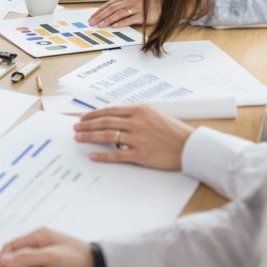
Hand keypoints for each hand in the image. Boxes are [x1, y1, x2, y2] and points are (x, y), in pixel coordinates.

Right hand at [0, 227, 92, 266]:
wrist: (99, 265)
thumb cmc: (79, 257)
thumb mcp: (51, 257)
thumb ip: (27, 258)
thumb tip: (4, 259)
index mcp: (38, 237)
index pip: (11, 247)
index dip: (0, 260)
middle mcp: (38, 246)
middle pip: (16, 258)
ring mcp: (44, 258)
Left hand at [73, 105, 193, 169]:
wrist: (191, 146)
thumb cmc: (173, 131)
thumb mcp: (154, 115)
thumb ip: (135, 115)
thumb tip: (114, 117)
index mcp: (139, 111)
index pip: (109, 111)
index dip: (93, 114)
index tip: (82, 117)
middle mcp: (137, 123)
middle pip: (104, 122)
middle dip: (87, 124)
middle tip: (75, 127)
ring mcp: (138, 138)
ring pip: (107, 136)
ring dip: (89, 137)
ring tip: (78, 138)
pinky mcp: (141, 154)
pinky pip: (116, 155)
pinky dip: (102, 155)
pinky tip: (92, 155)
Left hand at [88, 0, 159, 27]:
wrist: (165, 4)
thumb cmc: (148, 3)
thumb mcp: (134, 0)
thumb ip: (122, 4)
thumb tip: (108, 12)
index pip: (110, 3)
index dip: (100, 10)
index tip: (92, 16)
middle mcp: (131, 0)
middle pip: (112, 8)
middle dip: (100, 16)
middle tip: (92, 22)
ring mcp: (137, 7)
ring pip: (119, 13)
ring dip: (108, 20)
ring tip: (101, 25)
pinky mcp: (143, 15)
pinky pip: (130, 19)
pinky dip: (121, 22)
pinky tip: (115, 26)